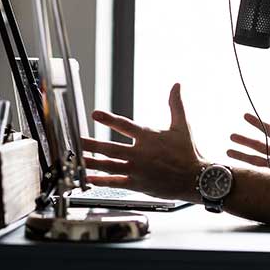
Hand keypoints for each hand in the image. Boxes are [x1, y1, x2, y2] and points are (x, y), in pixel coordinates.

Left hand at [81, 83, 205, 202]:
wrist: (196, 178)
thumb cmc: (189, 151)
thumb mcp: (182, 125)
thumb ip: (175, 104)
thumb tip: (177, 84)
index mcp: (149, 137)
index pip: (125, 125)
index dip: (109, 119)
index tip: (94, 114)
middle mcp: (140, 153)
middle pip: (109, 147)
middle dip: (89, 144)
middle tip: (73, 140)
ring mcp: (138, 170)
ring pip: (109, 165)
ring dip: (90, 162)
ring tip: (75, 159)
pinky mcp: (138, 184)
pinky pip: (116, 183)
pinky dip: (101, 181)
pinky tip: (89, 179)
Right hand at [227, 108, 269, 169]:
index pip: (267, 129)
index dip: (256, 122)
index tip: (244, 116)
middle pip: (258, 145)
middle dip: (244, 140)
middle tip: (231, 136)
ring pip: (254, 158)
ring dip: (241, 154)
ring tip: (228, 152)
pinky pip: (256, 170)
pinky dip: (246, 168)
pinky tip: (237, 166)